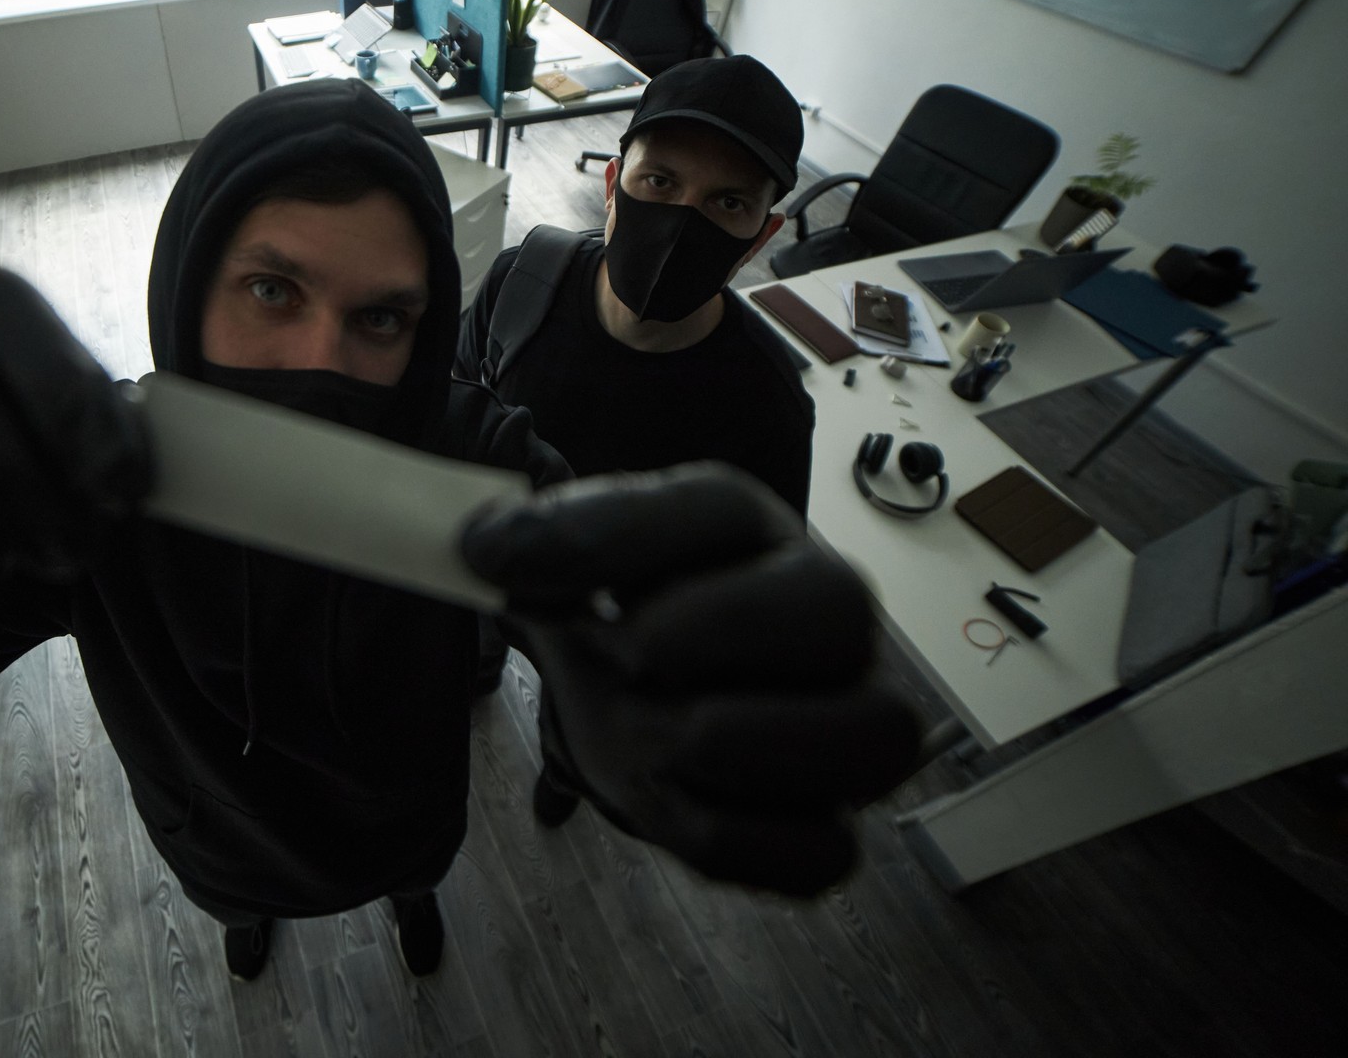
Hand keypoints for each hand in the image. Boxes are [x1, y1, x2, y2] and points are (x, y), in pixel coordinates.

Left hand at [460, 463, 919, 894]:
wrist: (652, 704)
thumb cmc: (631, 620)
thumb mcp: (581, 564)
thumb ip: (544, 544)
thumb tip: (486, 549)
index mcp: (760, 536)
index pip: (720, 506)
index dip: (611, 536)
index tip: (505, 562)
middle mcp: (836, 623)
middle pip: (839, 606)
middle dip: (704, 634)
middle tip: (620, 657)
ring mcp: (854, 727)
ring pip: (868, 734)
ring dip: (724, 742)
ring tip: (645, 738)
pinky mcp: (833, 826)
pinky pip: (821, 849)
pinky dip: (727, 836)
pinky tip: (671, 800)